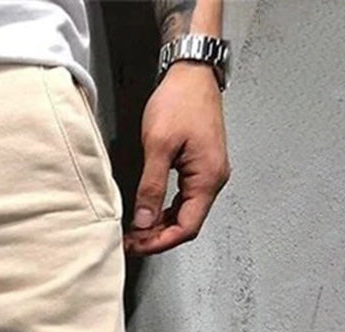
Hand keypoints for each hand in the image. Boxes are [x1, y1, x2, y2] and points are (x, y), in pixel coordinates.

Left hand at [123, 61, 230, 255]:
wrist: (192, 72)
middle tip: (131, 242)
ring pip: (185, 214)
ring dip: (160, 226)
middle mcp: (213, 179)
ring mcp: (208, 173)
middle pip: (187, 224)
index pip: (186, 227)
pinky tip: (148, 213)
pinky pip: (184, 199)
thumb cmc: (180, 100)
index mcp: (208, 177)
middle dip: (158, 238)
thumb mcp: (158, 145)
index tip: (137, 246)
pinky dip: (165, 211)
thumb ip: (151, 187)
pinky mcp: (200, 166)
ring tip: (135, 231)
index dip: (160, 242)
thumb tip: (144, 221)